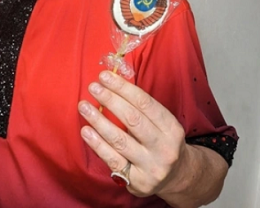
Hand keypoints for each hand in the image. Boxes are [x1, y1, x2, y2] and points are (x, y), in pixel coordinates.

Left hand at [78, 70, 187, 197]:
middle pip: (133, 120)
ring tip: (84, 106)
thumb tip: (112, 83)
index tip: (105, 76)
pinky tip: (86, 131)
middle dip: (110, 100)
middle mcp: (164, 148)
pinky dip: (97, 144)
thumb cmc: (161, 143)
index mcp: (171, 128)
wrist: (176, 178)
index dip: (123, 88)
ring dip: (99, 121)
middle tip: (93, 87)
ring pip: (120, 140)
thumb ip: (141, 108)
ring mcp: (151, 166)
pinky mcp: (137, 181)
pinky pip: (113, 160)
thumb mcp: (162, 124)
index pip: (145, 103)